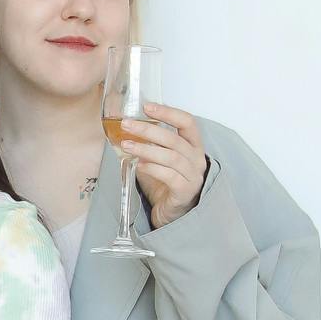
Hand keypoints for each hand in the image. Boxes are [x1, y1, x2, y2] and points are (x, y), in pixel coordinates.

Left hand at [117, 101, 206, 226]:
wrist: (172, 212)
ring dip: (147, 149)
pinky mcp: (185, 192)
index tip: (147, 107)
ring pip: (171, 158)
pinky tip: (140, 166)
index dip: (168, 112)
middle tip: (127, 124)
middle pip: (174, 139)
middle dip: (148, 130)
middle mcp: (196, 159)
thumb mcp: (159, 158)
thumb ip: (149, 143)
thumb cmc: (166, 182)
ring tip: (127, 144)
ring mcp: (193, 176)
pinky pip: (170, 177)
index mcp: (193, 146)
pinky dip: (154, 169)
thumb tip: (124, 128)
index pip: (187, 122)